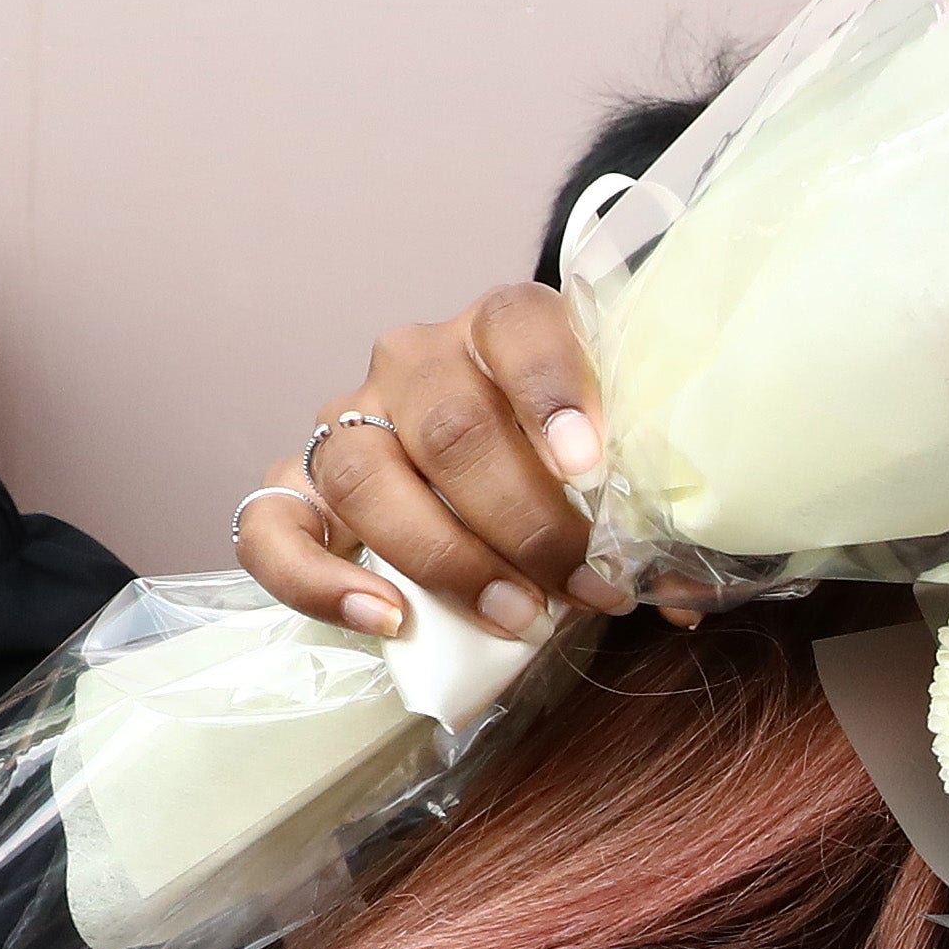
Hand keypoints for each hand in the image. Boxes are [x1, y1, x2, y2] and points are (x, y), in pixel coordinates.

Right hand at [235, 286, 618, 644]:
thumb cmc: (563, 471)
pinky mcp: (295, 485)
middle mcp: (415, 364)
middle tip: (582, 585)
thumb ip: (643, 511)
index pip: (518, 327)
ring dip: (447, 560)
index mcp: (501, 331)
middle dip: (525, 521)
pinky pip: (271, 528)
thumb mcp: (610, 468)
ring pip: (365, 474)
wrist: (482, 476)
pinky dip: (322, 582)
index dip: (553, 394)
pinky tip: (388, 620)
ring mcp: (348, 421)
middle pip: (451, 426)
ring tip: (517, 617)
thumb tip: (678, 591)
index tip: (590, 467)